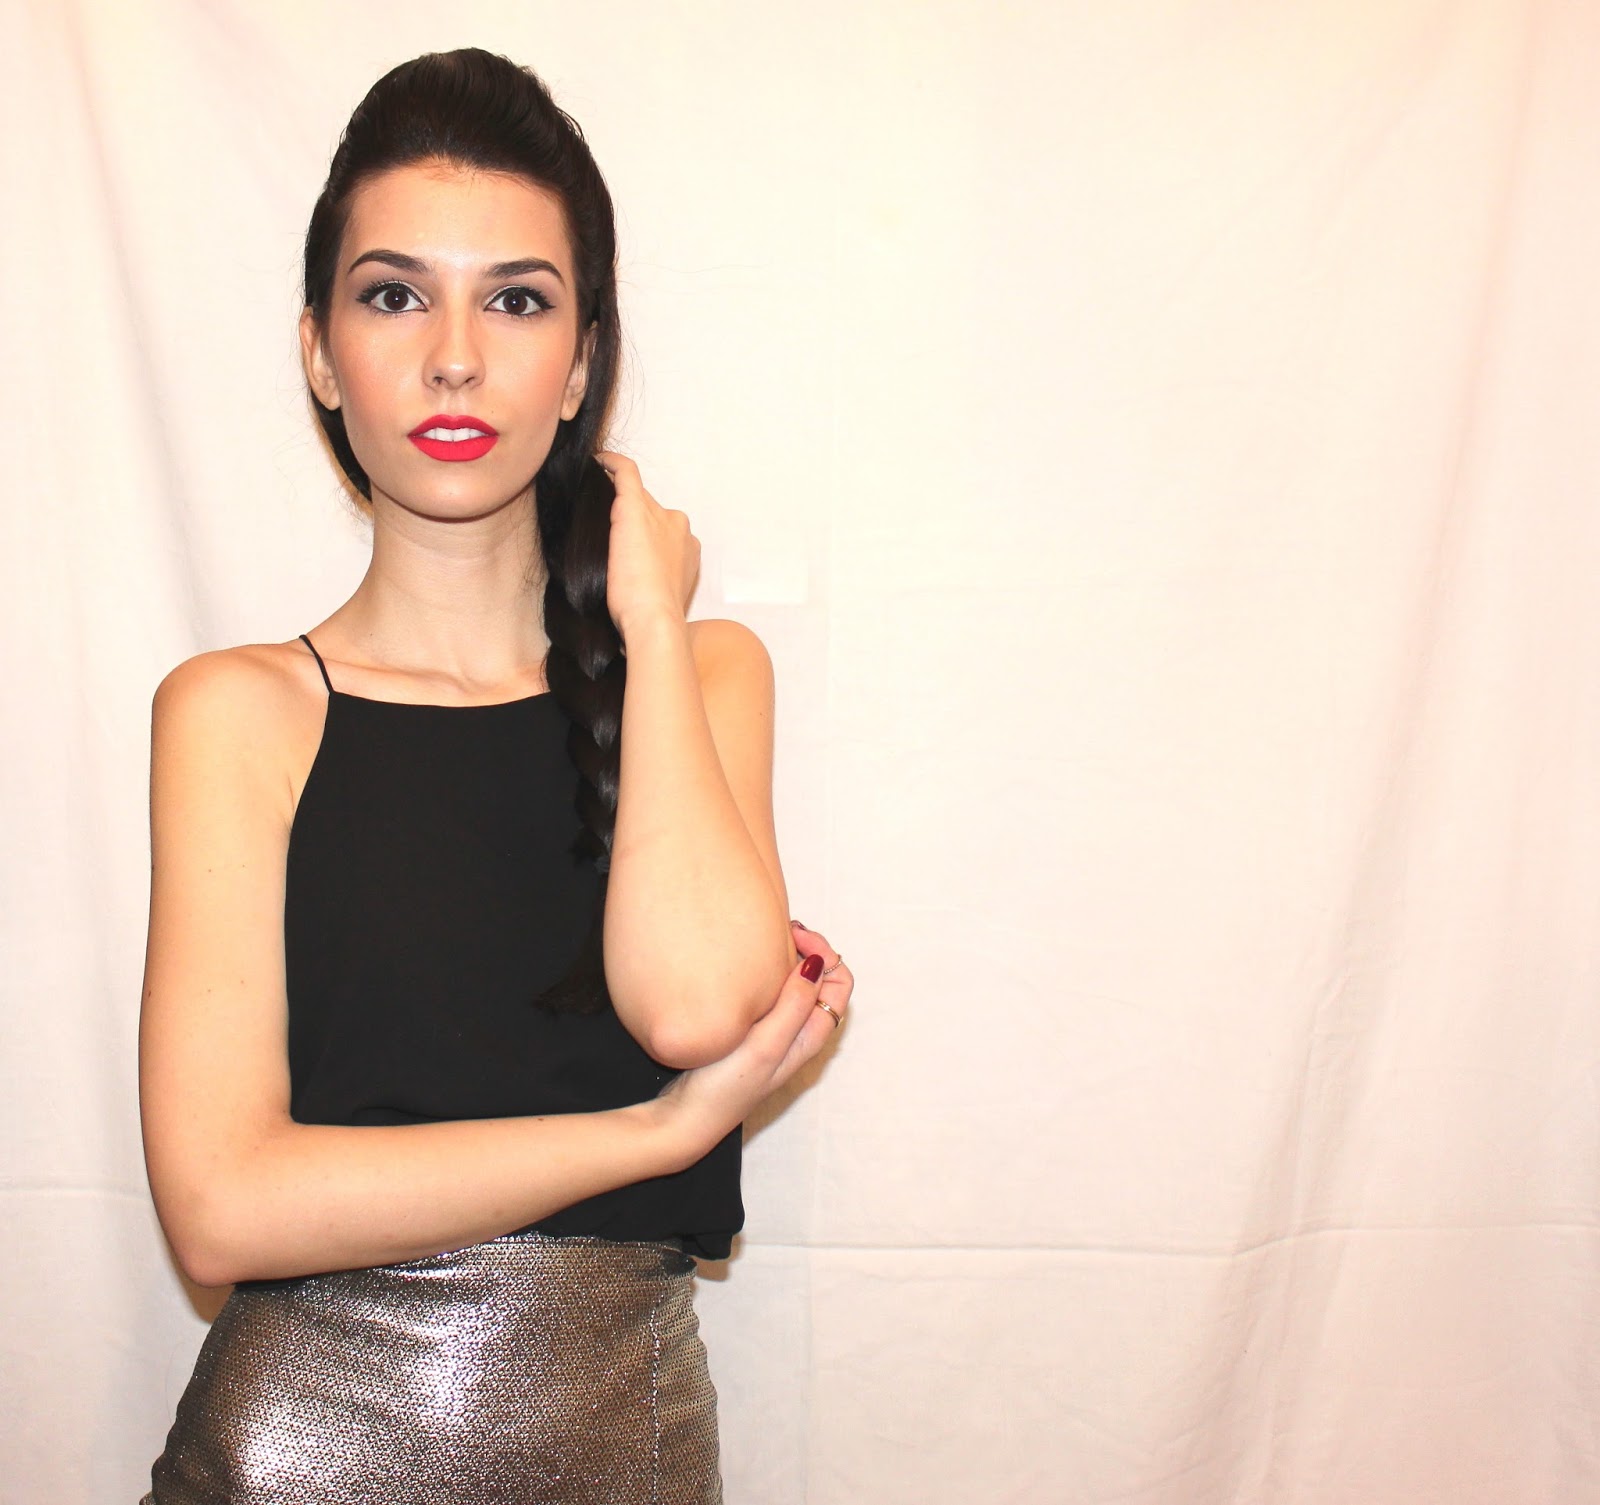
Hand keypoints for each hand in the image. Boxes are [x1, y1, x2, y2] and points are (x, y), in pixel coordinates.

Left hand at [596, 451, 699, 642]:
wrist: (655, 619)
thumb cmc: (651, 620)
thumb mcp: (659, 597)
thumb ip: (651, 580)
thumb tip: (629, 582)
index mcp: (688, 547)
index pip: (662, 530)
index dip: (646, 534)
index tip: (629, 542)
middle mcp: (679, 527)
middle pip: (652, 511)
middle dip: (632, 517)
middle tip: (606, 527)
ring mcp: (659, 516)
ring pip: (637, 498)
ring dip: (619, 498)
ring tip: (597, 498)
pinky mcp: (634, 509)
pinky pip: (625, 474)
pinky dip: (612, 465)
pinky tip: (597, 463)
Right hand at [655, 927, 851, 1161]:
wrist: (687, 1118)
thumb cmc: (725, 1087)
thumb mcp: (765, 1044)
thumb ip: (793, 1005)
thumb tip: (818, 963)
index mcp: (809, 1035)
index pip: (841, 983)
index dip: (825, 952)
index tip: (793, 936)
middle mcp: (798, 1033)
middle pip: (822, 981)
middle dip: (809, 950)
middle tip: (779, 931)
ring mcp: (774, 1034)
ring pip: (795, 987)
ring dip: (786, 961)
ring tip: (761, 943)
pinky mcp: (751, 1035)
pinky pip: (771, 996)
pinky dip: (766, 975)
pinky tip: (741, 970)